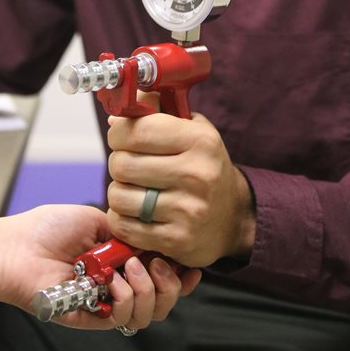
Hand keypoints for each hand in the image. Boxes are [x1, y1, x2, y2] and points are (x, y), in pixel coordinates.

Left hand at [1, 204, 201, 330]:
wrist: (19, 247)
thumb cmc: (51, 227)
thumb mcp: (99, 218)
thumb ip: (131, 229)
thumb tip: (157, 240)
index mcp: (123, 259)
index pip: (163, 274)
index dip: (183, 274)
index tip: (192, 264)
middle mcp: (120, 283)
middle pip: (164, 300)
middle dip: (173, 283)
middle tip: (159, 264)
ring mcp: (107, 303)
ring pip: (149, 314)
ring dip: (151, 291)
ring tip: (132, 270)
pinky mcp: (93, 319)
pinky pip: (124, 321)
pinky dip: (127, 300)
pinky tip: (115, 282)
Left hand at [106, 112, 255, 266]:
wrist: (233, 216)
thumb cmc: (203, 165)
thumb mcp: (191, 127)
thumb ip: (155, 109)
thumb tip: (116, 113)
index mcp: (199, 140)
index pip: (136, 130)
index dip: (118, 132)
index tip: (122, 137)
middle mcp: (196, 174)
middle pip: (121, 164)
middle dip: (119, 163)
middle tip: (131, 165)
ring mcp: (188, 210)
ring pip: (118, 196)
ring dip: (119, 193)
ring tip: (134, 189)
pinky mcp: (177, 240)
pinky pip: (124, 226)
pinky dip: (121, 219)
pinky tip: (136, 213)